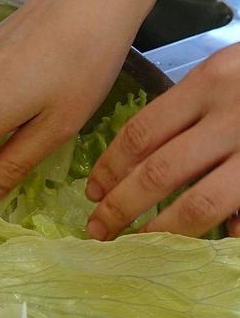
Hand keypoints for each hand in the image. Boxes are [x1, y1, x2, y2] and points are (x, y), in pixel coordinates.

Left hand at [86, 44, 239, 239]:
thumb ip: (190, 110)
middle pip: (160, 172)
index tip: (93, 190)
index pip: (142, 131)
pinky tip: (203, 245)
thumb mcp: (228, 72)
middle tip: (98, 230)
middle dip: (122, 206)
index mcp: (210, 81)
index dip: (111, 166)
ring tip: (134, 244)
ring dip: (159, 230)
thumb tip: (142, 161)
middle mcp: (232, 116)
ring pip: (197, 204)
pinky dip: (222, 230)